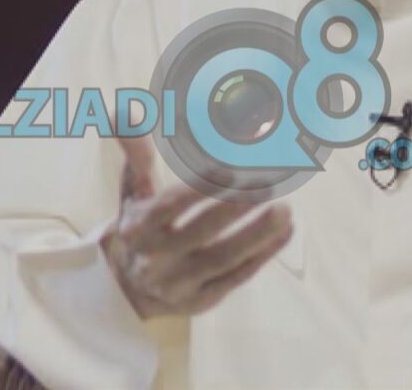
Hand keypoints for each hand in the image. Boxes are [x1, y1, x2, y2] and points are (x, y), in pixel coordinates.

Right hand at [99, 134, 292, 318]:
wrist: (130, 287)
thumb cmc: (140, 224)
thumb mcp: (133, 191)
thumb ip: (136, 153)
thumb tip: (125, 110)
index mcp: (137, 228)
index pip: (170, 207)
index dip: (199, 188)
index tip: (229, 168)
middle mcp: (155, 260)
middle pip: (200, 233)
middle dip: (234, 209)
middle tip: (266, 184)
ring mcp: (180, 284)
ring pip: (223, 259)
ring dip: (256, 235)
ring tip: (285, 209)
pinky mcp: (202, 301)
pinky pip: (237, 277)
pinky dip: (263, 254)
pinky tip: (286, 230)